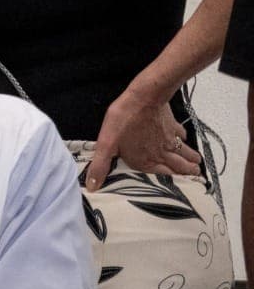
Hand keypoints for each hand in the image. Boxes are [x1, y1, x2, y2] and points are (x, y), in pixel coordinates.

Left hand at [83, 91, 199, 188]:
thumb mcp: (107, 144)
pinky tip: (184, 141)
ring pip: (187, 155)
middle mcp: (162, 154)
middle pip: (181, 168)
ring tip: (196, 167)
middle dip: (188, 175)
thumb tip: (92, 187)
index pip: (165, 178)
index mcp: (147, 161)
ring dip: (192, 162)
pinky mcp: (174, 126)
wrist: (144, 97)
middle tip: (195, 178)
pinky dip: (186, 141)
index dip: (174, 187)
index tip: (184, 191)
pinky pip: (183, 136)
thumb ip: (101, 166)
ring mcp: (171, 140)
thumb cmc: (124, 120)